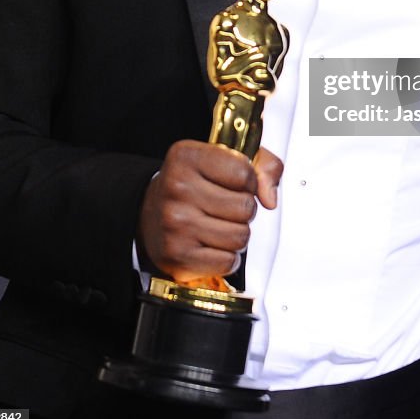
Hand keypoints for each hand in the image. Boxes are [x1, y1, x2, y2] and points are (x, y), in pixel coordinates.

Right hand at [136, 140, 282, 282]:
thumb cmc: (195, 184)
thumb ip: (264, 166)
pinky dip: (227, 258)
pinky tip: (211, 245)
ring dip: (236, 234)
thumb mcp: (226, 158)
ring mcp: (174, 223)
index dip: (248, 182)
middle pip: (245, 207)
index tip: (233, 183)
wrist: (149, 213)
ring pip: (239, 236)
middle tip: (225, 207)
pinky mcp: (176, 255)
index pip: (245, 173)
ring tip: (218, 225)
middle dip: (243, 210)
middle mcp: (177, 187)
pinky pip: (228, 262)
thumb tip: (270, 199)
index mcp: (187, 156)